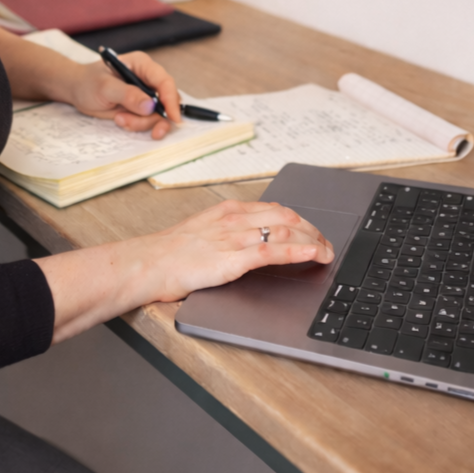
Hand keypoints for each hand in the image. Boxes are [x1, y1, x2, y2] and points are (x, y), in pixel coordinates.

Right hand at [36, 197, 335, 342]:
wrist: (147, 263)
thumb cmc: (168, 254)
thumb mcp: (200, 234)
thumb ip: (224, 235)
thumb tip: (246, 243)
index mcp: (226, 211)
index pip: (273, 208)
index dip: (299, 219)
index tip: (312, 229)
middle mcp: (233, 219)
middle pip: (285, 217)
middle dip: (312, 229)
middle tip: (326, 243)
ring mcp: (234, 237)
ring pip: (285, 231)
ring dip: (312, 241)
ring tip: (326, 253)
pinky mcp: (233, 258)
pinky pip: (274, 250)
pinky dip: (299, 251)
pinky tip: (313, 255)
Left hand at [67, 50, 181, 138]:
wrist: (78, 90)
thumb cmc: (88, 82)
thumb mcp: (105, 87)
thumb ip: (128, 95)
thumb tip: (150, 106)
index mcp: (142, 65)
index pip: (164, 81)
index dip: (171, 100)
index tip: (172, 118)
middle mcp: (148, 79)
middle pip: (166, 102)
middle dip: (152, 118)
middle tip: (132, 124)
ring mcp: (146, 95)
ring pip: (158, 115)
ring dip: (140, 122)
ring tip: (119, 119)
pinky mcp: (141, 108)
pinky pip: (148, 121)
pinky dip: (137, 125)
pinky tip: (121, 120)